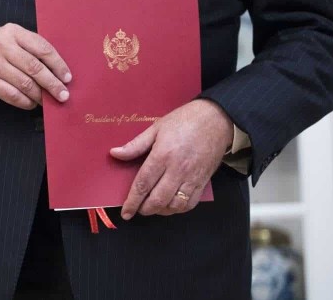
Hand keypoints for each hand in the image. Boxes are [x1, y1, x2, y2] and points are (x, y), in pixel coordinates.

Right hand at [0, 23, 71, 109]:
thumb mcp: (8, 38)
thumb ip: (29, 48)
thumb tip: (57, 70)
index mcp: (13, 32)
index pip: (42, 48)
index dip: (58, 64)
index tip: (67, 77)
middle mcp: (3, 46)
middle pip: (35, 68)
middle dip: (53, 83)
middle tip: (63, 95)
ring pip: (25, 84)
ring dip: (40, 95)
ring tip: (47, 101)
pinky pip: (12, 95)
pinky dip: (25, 102)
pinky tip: (30, 103)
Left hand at [110, 99, 233, 218]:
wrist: (217, 120)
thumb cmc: (184, 121)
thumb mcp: (156, 128)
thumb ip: (135, 145)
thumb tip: (115, 153)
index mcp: (163, 155)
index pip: (143, 184)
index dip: (132, 201)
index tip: (126, 212)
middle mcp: (178, 170)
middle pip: (158, 199)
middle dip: (145, 209)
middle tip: (138, 209)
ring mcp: (192, 178)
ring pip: (175, 205)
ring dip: (161, 211)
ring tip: (152, 207)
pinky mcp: (203, 182)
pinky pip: (190, 203)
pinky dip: (178, 209)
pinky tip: (170, 205)